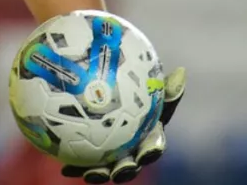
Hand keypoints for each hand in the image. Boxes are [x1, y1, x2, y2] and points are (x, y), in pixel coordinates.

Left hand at [62, 67, 185, 183]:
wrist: (99, 85)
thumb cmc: (129, 84)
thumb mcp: (144, 81)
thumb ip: (160, 83)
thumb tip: (182, 73)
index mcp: (147, 133)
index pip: (153, 144)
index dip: (152, 150)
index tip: (148, 150)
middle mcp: (131, 147)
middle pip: (132, 162)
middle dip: (128, 169)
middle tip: (119, 169)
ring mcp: (110, 153)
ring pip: (107, 167)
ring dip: (101, 173)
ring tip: (91, 175)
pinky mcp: (90, 155)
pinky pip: (83, 163)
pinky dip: (75, 166)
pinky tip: (64, 168)